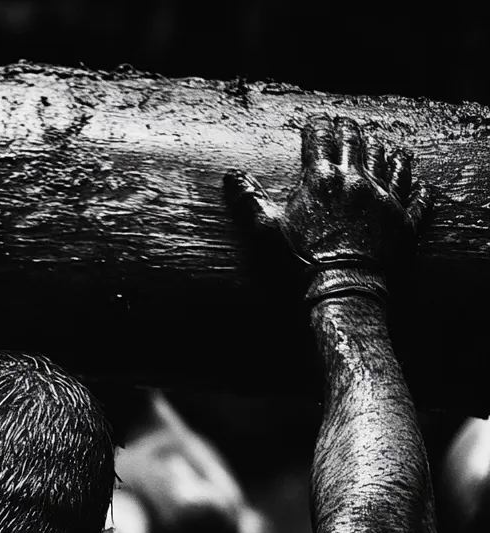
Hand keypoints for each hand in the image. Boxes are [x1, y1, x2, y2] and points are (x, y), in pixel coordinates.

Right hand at [224, 114, 427, 305]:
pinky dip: (420, 189)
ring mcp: (384, 200)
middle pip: (356, 143)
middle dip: (350, 130)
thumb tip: (231, 176)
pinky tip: (422, 184)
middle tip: (347, 123)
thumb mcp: (265, 233)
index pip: (320, 139)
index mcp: (322, 180)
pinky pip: (418, 199)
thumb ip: (249, 202)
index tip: (316, 120)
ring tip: (384, 143)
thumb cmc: (299, 265)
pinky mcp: (403, 222)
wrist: (342, 291)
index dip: (317, 126)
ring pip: (390, 162)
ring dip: (385, 150)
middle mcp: (356, 182)